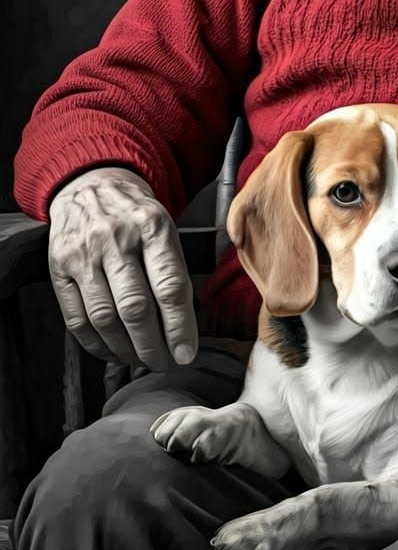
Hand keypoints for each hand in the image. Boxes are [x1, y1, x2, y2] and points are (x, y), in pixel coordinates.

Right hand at [48, 167, 197, 370]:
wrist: (91, 185)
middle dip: (152, 345)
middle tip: (164, 363)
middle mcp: (116, 239)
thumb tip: (184, 328)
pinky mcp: (59, 267)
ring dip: (125, 349)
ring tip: (141, 360)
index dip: (179, 327)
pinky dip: (97, 344)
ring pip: (105, 318)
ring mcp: (84, 254)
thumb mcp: (164, 228)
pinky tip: (113, 351)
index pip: (169, 286)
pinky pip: (77, 319)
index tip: (186, 354)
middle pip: (135, 307)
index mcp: (152, 227)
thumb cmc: (136, 215)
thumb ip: (173, 271)